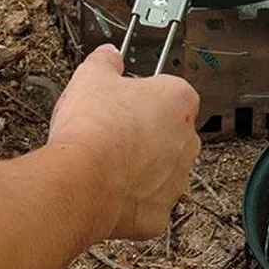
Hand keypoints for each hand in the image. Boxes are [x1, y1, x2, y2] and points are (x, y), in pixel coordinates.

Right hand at [48, 44, 200, 240]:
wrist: (81, 180)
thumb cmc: (92, 128)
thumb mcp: (91, 76)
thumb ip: (105, 61)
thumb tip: (108, 54)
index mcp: (178, 100)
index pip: (169, 92)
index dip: (142, 96)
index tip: (123, 101)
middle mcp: (187, 141)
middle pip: (169, 132)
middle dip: (144, 133)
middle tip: (111, 132)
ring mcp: (176, 179)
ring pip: (161, 170)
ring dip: (140, 168)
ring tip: (105, 163)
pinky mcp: (160, 214)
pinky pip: (147, 205)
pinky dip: (130, 202)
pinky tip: (107, 192)